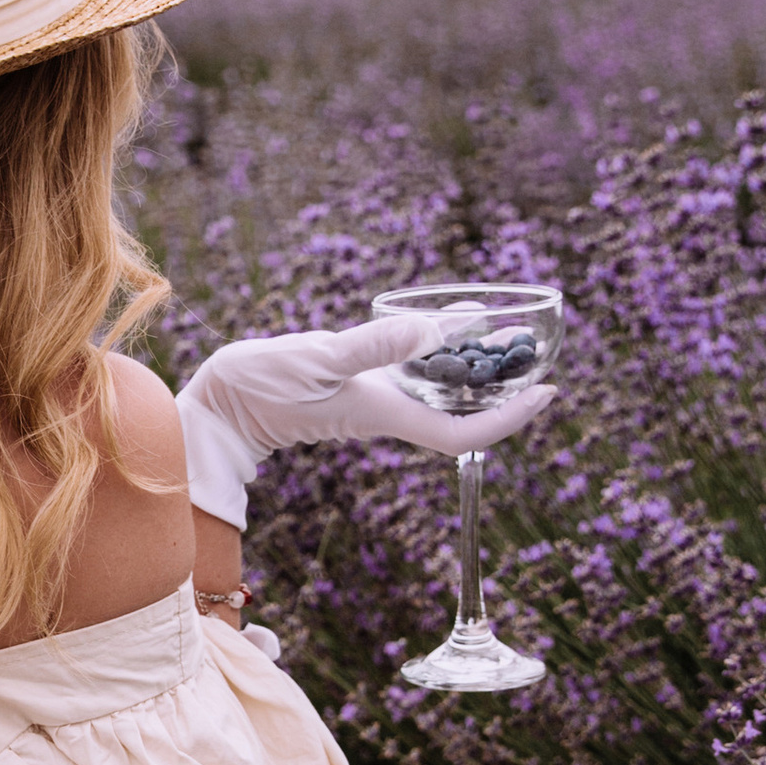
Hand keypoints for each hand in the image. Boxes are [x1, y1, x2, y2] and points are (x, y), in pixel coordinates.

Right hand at [175, 317, 555, 527]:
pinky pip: (417, 380)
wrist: (220, 402)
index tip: (546, 393)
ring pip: (441, 396)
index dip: (509, 419)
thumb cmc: (261, 384)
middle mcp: (387, 411)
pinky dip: (442, 361)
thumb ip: (375, 347)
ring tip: (510, 341)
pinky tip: (452, 333)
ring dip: (477, 374)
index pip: (461, 431)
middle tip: (540, 354)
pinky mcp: (360, 388)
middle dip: (505, 390)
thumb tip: (435, 333)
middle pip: (461, 414)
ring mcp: (374, 401)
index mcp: (384, 412)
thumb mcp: (321, 357)